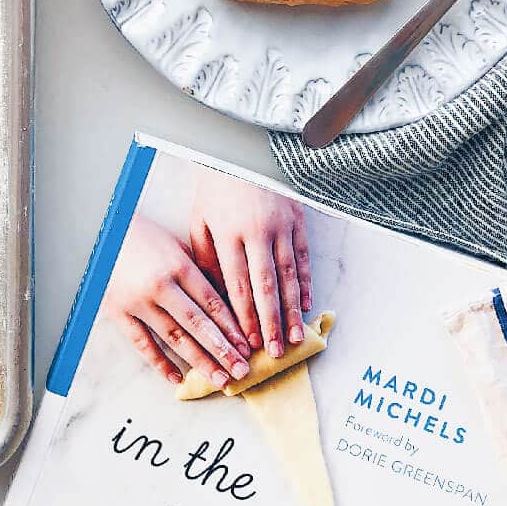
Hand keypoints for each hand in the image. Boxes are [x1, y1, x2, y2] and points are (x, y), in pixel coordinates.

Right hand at [107, 215, 252, 387]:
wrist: (103, 233)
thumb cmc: (145, 237)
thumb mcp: (177, 247)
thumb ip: (198, 273)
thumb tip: (224, 304)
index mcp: (179, 266)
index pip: (212, 303)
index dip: (231, 328)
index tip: (247, 347)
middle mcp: (161, 286)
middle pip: (198, 325)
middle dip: (223, 351)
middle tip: (242, 371)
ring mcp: (139, 302)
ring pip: (175, 338)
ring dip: (199, 361)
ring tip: (220, 379)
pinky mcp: (119, 313)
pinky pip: (142, 344)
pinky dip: (160, 363)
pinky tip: (177, 378)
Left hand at [189, 173, 311, 360]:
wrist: (241, 153)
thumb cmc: (214, 191)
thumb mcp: (200, 221)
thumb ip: (207, 258)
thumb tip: (218, 298)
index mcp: (229, 235)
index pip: (239, 286)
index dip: (246, 318)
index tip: (250, 343)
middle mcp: (258, 233)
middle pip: (267, 287)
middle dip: (271, 323)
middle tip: (277, 352)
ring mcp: (281, 226)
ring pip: (290, 275)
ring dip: (292, 310)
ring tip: (296, 337)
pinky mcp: (297, 219)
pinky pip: (303, 256)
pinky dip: (306, 282)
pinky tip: (306, 304)